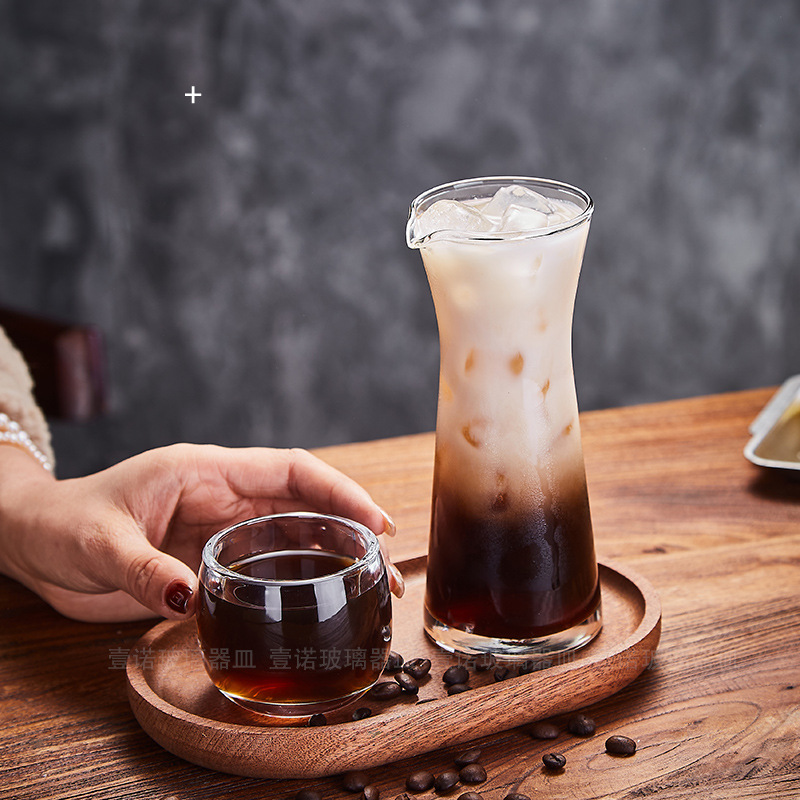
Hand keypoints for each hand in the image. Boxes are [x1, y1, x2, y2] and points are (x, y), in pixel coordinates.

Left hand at [0, 444, 403, 621]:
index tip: (375, 521)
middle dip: (351, 525)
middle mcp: (223, 497)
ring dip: (334, 554)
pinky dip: (299, 578)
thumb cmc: (63, 526)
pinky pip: (266, 565)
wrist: (36, 544)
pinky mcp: (211, 560)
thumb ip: (142, 569)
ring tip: (372, 585)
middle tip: (387, 565)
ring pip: (292, 534)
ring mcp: (221, 529)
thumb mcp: (98, 543)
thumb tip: (190, 599)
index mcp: (206, 472)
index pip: (289, 471)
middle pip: (303, 502)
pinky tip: (319, 599)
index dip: (338, 490)